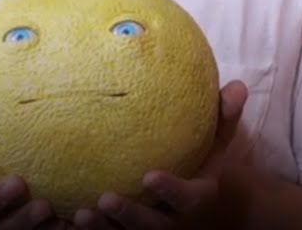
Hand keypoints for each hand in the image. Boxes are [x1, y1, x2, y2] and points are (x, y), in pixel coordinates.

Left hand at [71, 80, 248, 228]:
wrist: (201, 203)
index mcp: (197, 197)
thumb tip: (238, 85)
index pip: (187, 199)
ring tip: (79, 214)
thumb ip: (226, 116)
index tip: (149, 176)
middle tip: (105, 198)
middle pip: (153, 227)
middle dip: (129, 216)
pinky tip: (63, 221)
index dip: (170, 191)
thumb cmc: (203, 160)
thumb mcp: (219, 141)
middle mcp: (175, 221)